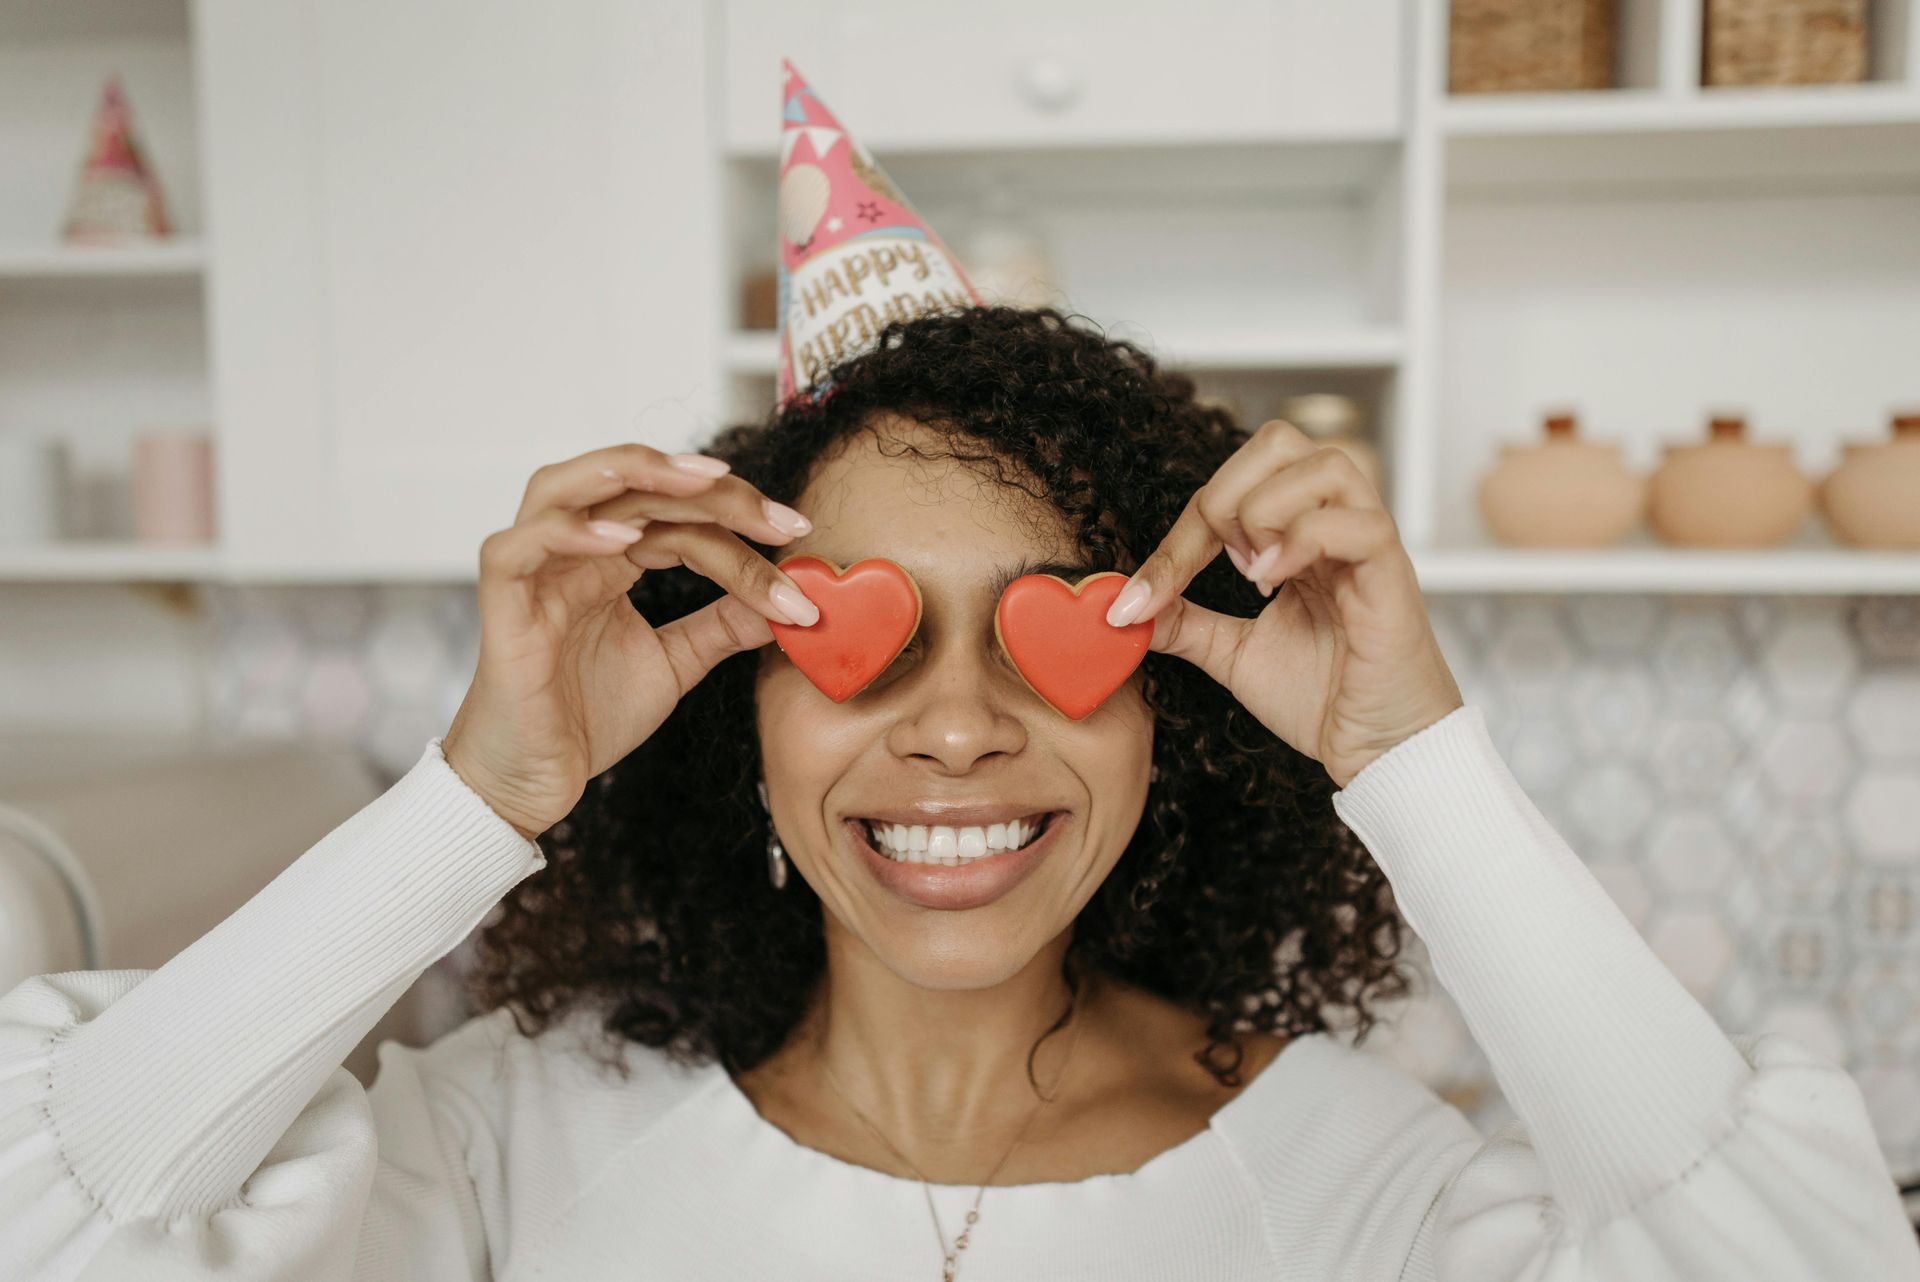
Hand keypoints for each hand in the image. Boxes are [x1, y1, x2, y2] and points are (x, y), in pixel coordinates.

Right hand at [442, 444, 819, 839]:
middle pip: (634, 486)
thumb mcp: (674, 663)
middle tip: (775, 516)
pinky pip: (517, 548)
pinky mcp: (501, 607)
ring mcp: (532, 572)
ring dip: (630, 472)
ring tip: (698, 482)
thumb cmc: (587, 718)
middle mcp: (570, 551)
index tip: (799, 535)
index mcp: (610, 558)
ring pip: (561, 486)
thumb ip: (721, 626)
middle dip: (710, 492)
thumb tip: (789, 605)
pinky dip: (566, 534)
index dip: (739, 515)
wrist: (535, 781)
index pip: (677, 512)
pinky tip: (621, 542)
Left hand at [1105, 420, 1462, 788]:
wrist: (1377, 751)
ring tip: (1257, 574)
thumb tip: (1126, 605)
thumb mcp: (1233, 654)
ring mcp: (1368, 542)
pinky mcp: (1392, 572)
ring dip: (1266, 511)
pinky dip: (1301, 541)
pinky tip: (1274, 585)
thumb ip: (1186, 622)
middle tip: (1225, 564)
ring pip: (1322, 462)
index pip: (1234, 483)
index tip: (1141, 597)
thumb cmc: (1323, 699)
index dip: (1179, 533)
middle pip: (1280, 441)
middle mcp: (1338, 523)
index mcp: (1301, 534)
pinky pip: (1353, 520)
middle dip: (1226, 495)